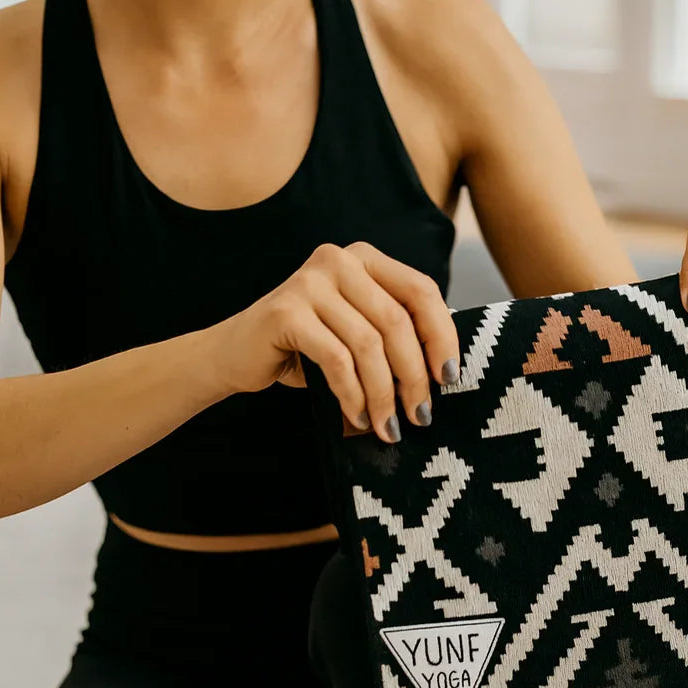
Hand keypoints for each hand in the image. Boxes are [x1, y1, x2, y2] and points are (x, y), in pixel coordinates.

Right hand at [205, 241, 460, 441]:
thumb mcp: (358, 334)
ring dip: (383, 395)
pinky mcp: (287, 311)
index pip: (421, 291)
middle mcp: (339, 261)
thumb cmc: (307, 350)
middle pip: (397, 322)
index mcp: (365, 259)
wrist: (237, 354)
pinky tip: (356, 418)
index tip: (449, 379)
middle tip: (420, 416)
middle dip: (414, 377)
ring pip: (368, 345)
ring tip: (388, 428)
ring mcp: (310, 282)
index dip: (442, 336)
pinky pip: (337, 360)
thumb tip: (445, 370)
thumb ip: (394, 336)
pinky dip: (352, 395)